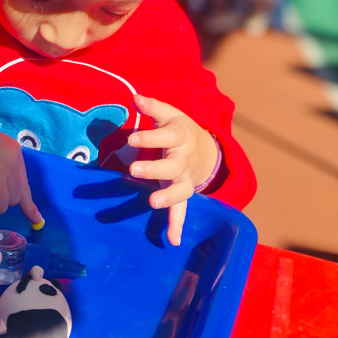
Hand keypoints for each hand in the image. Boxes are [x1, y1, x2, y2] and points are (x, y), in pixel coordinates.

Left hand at [126, 94, 218, 245]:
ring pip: (180, 190)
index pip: (166, 136)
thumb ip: (152, 107)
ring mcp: (184, 179)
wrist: (205, 149)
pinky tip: (172, 241)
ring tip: (152, 202)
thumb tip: (135, 97)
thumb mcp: (169, 114)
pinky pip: (182, 210)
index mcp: (180, 137)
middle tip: (134, 170)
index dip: (150, 137)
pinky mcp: (182, 193)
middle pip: (172, 166)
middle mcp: (183, 160)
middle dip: (154, 168)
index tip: (132, 139)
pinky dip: (177, 225)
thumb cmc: (178, 129)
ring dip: (168, 197)